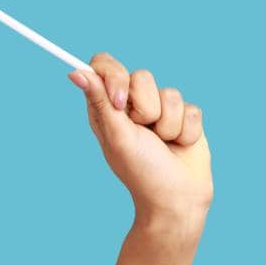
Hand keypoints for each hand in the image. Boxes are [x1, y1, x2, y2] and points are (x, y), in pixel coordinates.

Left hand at [68, 52, 212, 227]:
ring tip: (163, 143)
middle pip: (141, 75)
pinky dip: (186, 130)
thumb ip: (100, 101)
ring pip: (170, 92)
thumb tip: (74, 72)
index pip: (103, 66)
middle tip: (144, 130)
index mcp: (106, 108)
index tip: (120, 100)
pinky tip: (180, 145)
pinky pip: (191, 106)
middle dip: (146, 107)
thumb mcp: (117, 136)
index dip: (114, 75)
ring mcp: (160, 110)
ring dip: (168, 123)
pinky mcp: (185, 117)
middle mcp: (132, 105)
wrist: (177, 198)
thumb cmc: (141, 170)